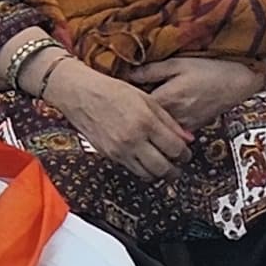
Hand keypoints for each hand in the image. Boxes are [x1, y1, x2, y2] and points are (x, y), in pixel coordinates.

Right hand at [45, 59, 196, 179]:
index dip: (185, 154)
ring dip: (159, 173)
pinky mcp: (109, 155)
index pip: (176, 149)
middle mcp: (133, 139)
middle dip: (176, 169)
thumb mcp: (145, 99)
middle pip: (164, 168)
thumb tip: (187, 138)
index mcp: (145, 122)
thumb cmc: (110, 90)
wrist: (78, 92)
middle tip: (178, 164)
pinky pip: (133, 170)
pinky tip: (144, 159)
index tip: (185, 152)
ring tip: (162, 164)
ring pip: (149, 175)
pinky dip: (143, 169)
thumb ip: (168, 120)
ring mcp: (119, 150)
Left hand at [125, 55, 265, 136]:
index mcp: (167, 100)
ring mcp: (186, 125)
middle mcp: (175, 117)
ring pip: (159, 128)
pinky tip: (159, 114)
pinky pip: (173, 130)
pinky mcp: (195, 127)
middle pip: (146, 121)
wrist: (239, 81)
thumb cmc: (208, 69)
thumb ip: (150, 71)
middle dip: (134, 113)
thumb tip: (127, 74)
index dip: (125, 101)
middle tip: (122, 104)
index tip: (115, 94)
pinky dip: (163, 124)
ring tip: (138, 109)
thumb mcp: (176, 63)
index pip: (137, 108)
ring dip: (149, 121)